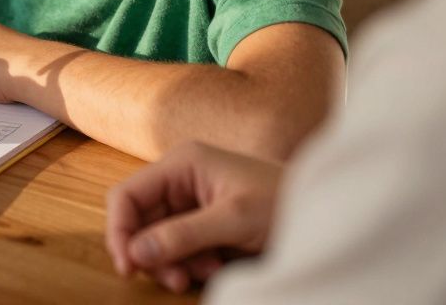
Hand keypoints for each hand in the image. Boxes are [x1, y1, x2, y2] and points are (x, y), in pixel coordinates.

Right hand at [104, 141, 282, 293]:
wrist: (325, 214)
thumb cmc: (285, 203)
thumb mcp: (234, 220)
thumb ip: (183, 235)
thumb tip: (136, 253)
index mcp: (181, 164)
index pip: (127, 195)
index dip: (120, 231)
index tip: (129, 267)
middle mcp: (180, 179)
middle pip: (140, 221)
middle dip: (154, 253)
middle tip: (175, 280)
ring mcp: (191, 202)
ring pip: (157, 239)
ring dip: (175, 262)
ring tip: (208, 273)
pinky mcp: (203, 223)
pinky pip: (178, 247)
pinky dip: (190, 263)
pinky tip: (216, 267)